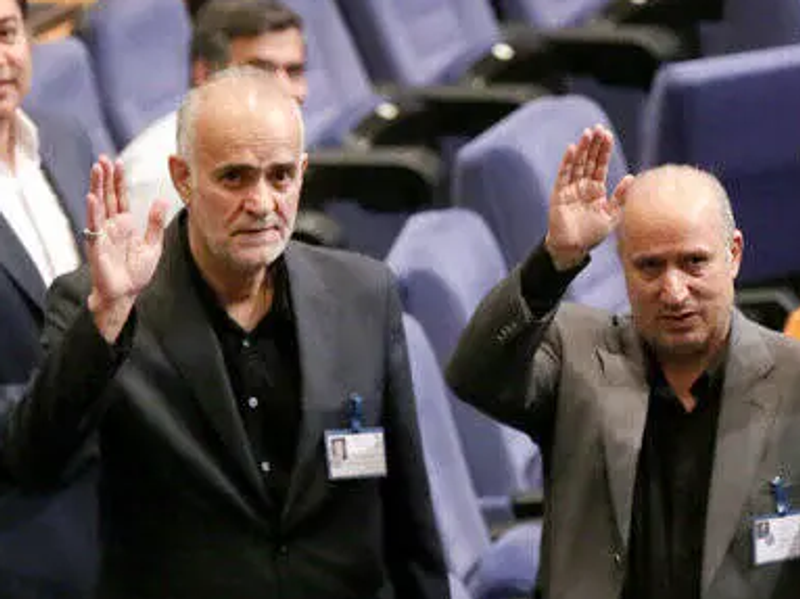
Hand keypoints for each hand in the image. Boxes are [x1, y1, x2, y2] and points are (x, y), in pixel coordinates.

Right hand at [84, 156, 167, 341]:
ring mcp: (103, 234)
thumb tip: (161, 201)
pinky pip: (94, 227)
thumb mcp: (153, 245)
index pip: (120, 198)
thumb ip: (155, 224)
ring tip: (96, 169)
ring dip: (97, 187)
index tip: (118, 162)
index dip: (119, 181)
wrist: (126, 294)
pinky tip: (92, 197)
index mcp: (125, 225)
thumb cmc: (136, 273)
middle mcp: (111, 226)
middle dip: (105, 178)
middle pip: (107, 196)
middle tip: (103, 158)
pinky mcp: (97, 246)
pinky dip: (93, 212)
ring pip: (98, 206)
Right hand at [545, 125, 633, 269]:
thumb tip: (630, 177)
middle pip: (588, 160)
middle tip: (599, 128)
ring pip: (576, 164)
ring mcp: (570, 189)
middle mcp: (582, 186)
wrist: (573, 248)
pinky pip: (563, 175)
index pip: (600, 165)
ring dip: (582, 148)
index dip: (603, 151)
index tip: (608, 135)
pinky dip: (566, 162)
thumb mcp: (612, 216)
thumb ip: (620, 197)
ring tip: (588, 133)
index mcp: (595, 190)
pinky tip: (571, 149)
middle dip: (594, 145)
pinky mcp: (559, 194)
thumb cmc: (592, 235)